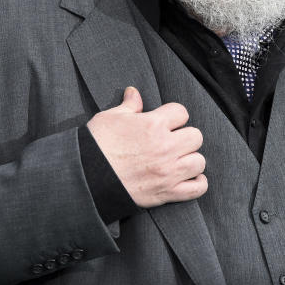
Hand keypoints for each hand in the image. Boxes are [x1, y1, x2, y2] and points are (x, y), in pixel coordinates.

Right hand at [85, 86, 206, 207]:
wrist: (85, 178)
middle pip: (196, 136)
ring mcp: (168, 171)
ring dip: (190, 160)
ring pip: (199, 162)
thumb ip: (129, 105)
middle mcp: (165, 147)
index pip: (182, 112)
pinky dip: (197, 184)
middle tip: (172, 142)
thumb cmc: (96, 144)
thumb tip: (134, 92)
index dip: (173, 116)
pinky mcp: (166, 192)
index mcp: (153, 124)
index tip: (165, 123)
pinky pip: (197, 189)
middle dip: (185, 137)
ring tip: (178, 160)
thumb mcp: (110, 117)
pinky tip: (188, 178)